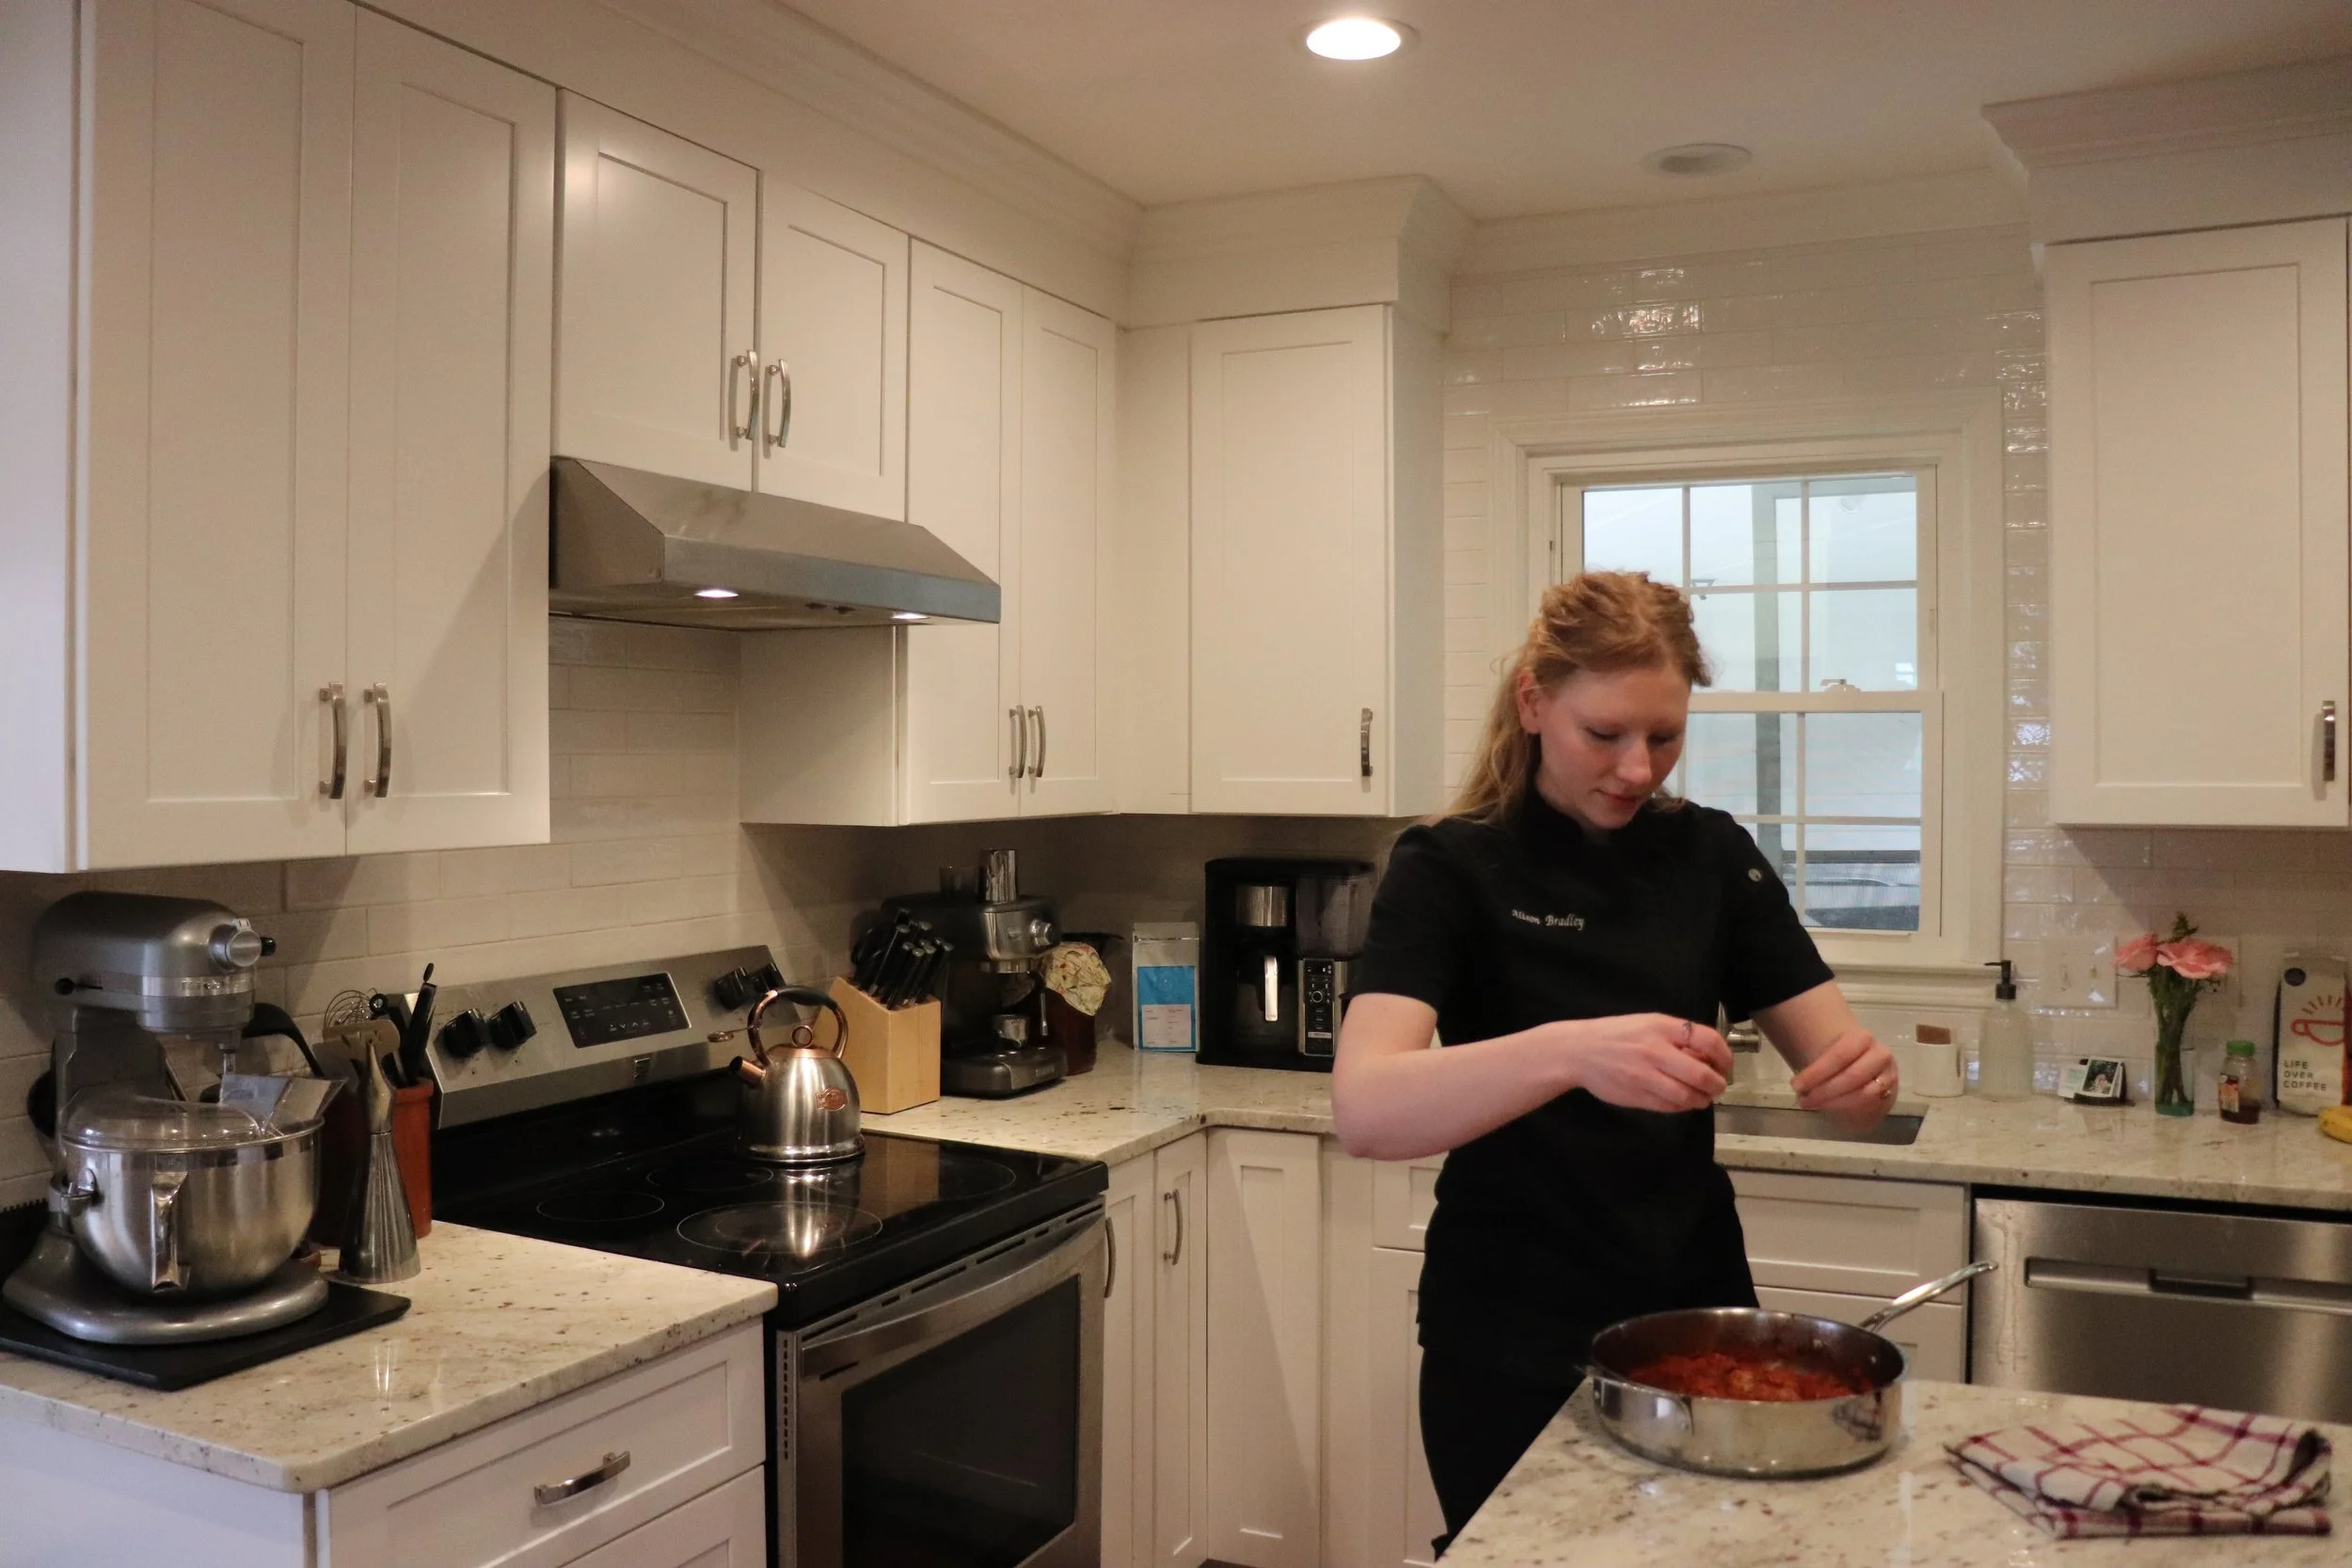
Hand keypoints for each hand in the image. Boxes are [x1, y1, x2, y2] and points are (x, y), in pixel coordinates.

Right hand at [1559, 1014, 1731, 1113]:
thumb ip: (1677, 1036)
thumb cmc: (1617, 1034)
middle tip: (1718, 1085)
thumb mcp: (1648, 1023)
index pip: (1708, 1041)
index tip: (1725, 1064)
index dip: (1724, 1056)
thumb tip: (1709, 1055)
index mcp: (1662, 1028)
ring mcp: (1646, 1077)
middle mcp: (1656, 1051)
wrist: (1578, 1051)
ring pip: (1688, 1096)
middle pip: (1702, 1074)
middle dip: (1717, 1084)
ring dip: (1703, 1099)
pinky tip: (1682, 1100)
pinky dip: (1683, 1106)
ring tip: (1703, 1096)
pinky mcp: (1638, 1097)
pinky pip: (1670, 1106)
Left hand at [1791, 1028, 1898, 1118]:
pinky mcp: (1890, 1093)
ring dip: (1835, 1103)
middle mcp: (1880, 1055)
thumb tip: (1798, 1083)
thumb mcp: (1831, 1049)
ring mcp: (1888, 1075)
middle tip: (1803, 1100)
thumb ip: (1817, 1061)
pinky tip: (1830, 1109)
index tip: (1795, 1085)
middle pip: (1852, 1077)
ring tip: (1814, 1105)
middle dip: (1824, 1092)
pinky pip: (1870, 1106)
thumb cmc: (1842, 1054)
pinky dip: (1848, 1109)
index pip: (1838, 1056)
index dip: (1815, 1073)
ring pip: (1863, 1095)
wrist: (1868, 1058)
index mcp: (1862, 1038)